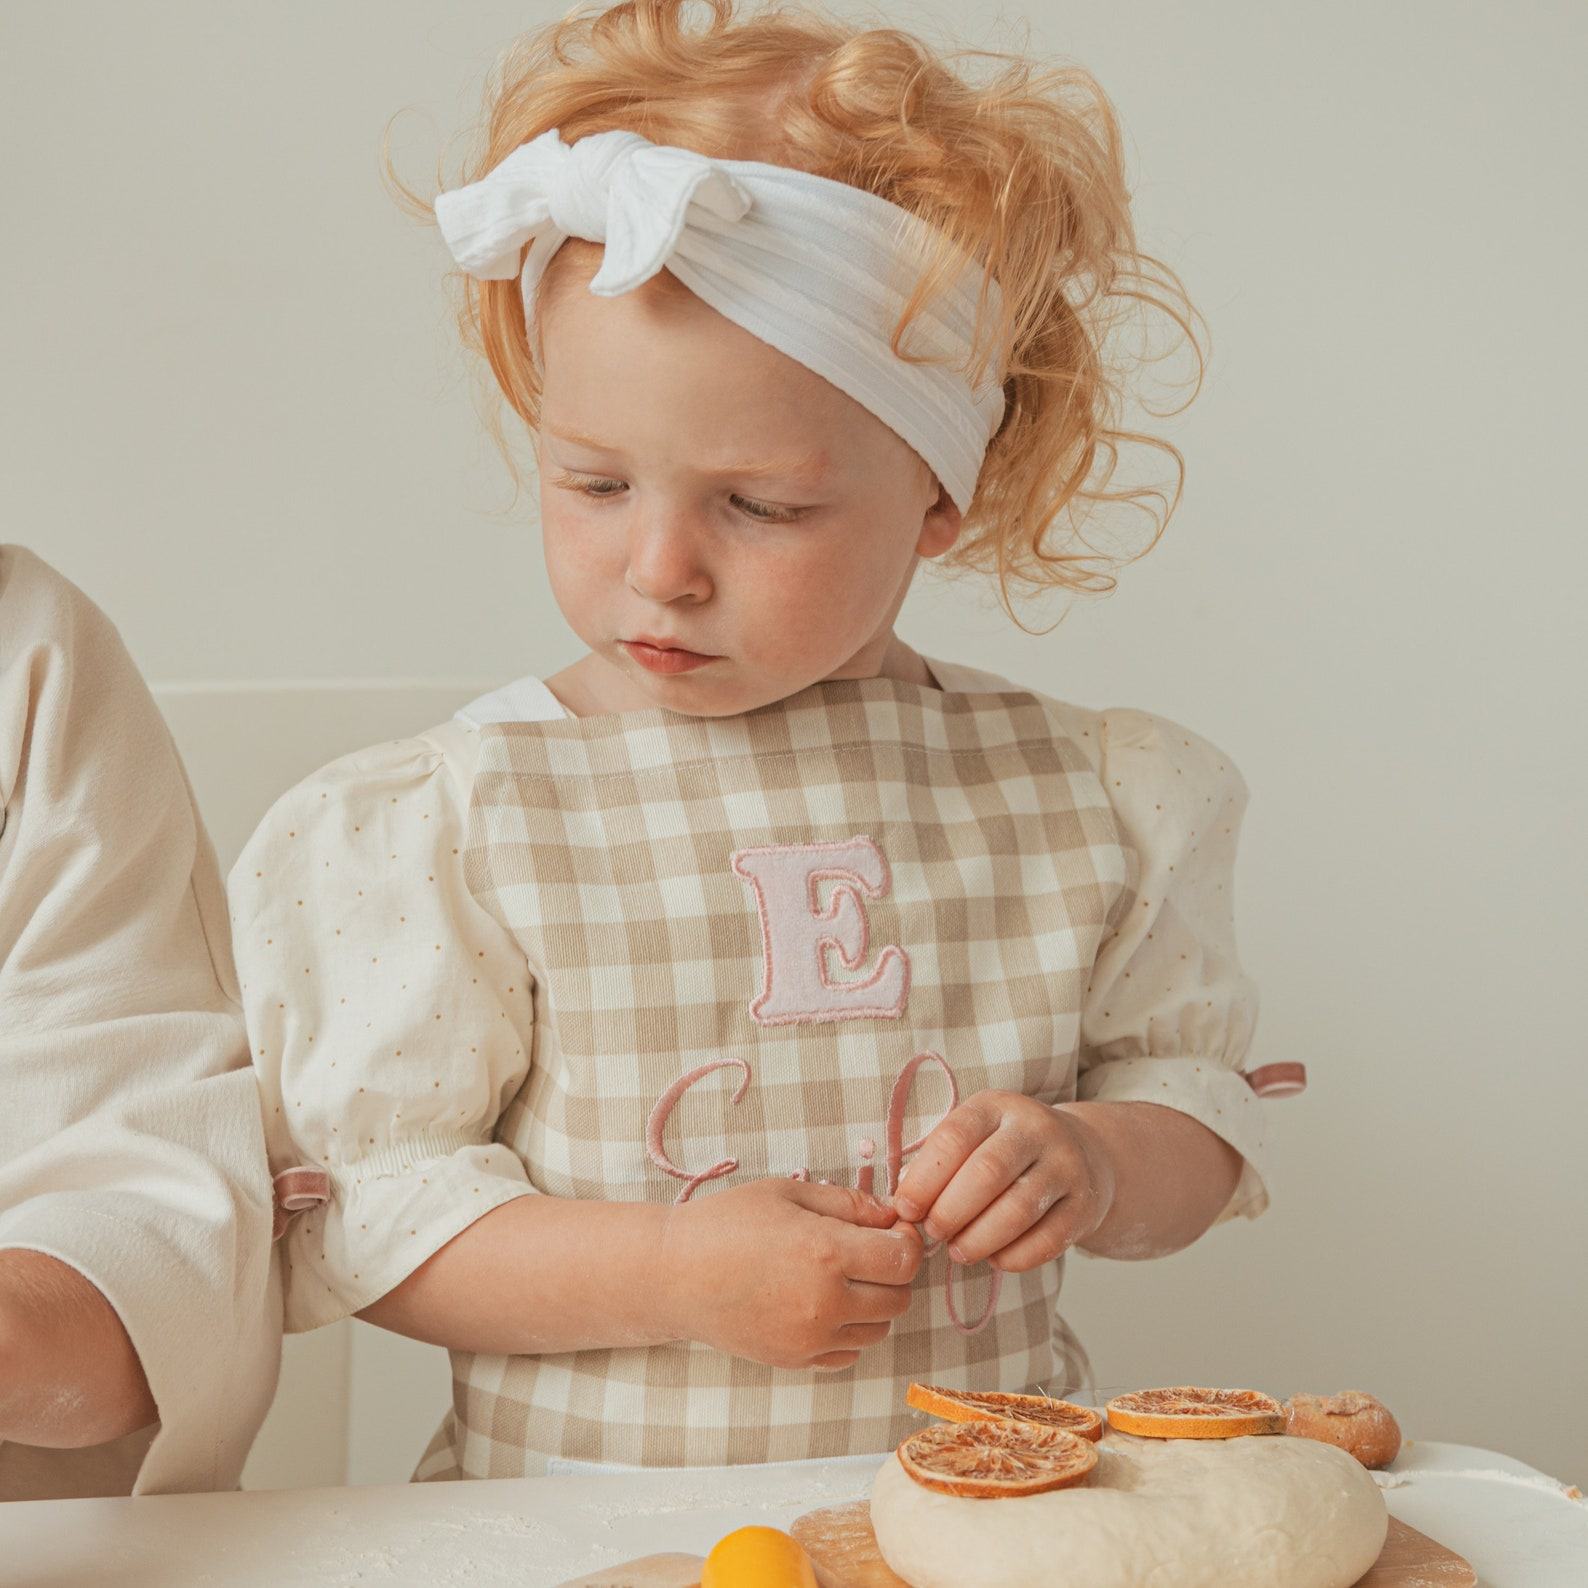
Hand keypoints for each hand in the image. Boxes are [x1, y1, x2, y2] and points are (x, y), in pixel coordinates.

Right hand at [659, 1178, 924, 1371]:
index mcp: (826, 1252)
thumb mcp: (787, 1193)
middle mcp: (825, 1303)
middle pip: (899, 1298)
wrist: (674, 1275)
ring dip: (873, 1304)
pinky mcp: (796, 1361)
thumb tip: (892, 1216)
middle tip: (867, 1251)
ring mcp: (811, 1339)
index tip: (891, 1230)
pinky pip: (849, 1353)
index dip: (906, 1241)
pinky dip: (848, 1331)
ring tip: (840, 1277)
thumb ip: (848, 1203)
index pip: (903, 1258)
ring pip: (878, 1329)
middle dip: (893, 1273)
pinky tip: (822, 1304)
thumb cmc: (727, 1223)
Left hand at [891, 1092, 1115, 1272]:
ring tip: (958, 1251)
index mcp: (997, 1106)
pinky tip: (995, 1258)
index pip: (955, 1136)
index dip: (924, 1178)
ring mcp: (1066, 1165)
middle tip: (933, 1233)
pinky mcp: (1085, 1205)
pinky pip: (1048, 1240)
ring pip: (1018, 1210)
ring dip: (979, 1239)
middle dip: (951, 1211)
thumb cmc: (1006, 1150)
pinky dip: (1014, 1257)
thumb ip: (941, 1162)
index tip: (905, 1209)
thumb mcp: (976, 1137)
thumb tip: (903, 1205)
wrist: (1083, 1154)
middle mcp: (1036, 1128)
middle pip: (988, 1173)